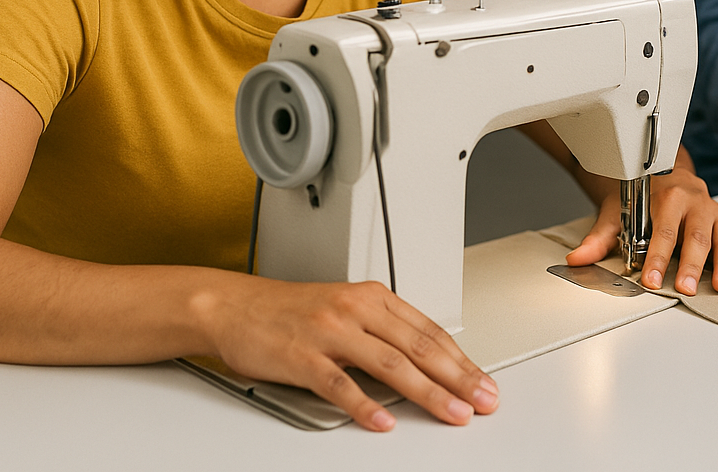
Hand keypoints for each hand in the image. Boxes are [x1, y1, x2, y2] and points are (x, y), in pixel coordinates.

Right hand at [206, 278, 497, 431]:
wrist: (234, 306)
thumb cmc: (289, 311)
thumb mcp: (344, 309)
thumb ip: (381, 332)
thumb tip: (424, 366)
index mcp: (372, 297)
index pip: (428, 331)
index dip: (461, 359)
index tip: (483, 381)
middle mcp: (355, 310)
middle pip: (418, 347)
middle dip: (458, 377)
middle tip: (483, 400)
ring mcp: (330, 332)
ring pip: (389, 365)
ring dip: (427, 392)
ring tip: (452, 412)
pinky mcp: (302, 356)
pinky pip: (339, 384)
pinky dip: (365, 405)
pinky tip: (384, 420)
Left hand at [565, 165, 717, 297]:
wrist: (663, 170)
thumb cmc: (641, 194)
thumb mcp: (616, 211)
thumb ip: (600, 237)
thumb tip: (577, 259)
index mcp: (667, 196)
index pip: (662, 230)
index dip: (656, 256)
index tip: (649, 279)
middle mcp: (695, 201)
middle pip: (695, 236)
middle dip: (691, 264)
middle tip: (686, 287)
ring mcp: (715, 210)